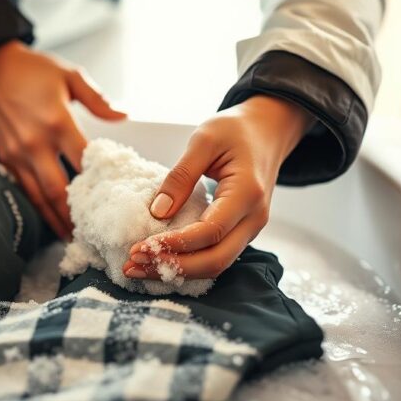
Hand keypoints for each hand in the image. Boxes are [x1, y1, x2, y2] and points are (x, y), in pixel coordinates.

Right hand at [0, 41, 125, 239]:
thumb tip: (124, 115)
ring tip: (72, 236)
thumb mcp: (70, 75)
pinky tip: (51, 218)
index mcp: (56, 121)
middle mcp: (35, 142)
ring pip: (40, 196)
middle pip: (59, 189)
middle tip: (94, 232)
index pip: (83, 160)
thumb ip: (97, 99)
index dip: (99, 182)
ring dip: (56, 218)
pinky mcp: (5, 158)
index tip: (115, 199)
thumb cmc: (33, 69)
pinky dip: (38, 207)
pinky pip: (24, 189)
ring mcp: (17, 154)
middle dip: (76, 214)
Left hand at [122, 95, 312, 278]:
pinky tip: (160, 260)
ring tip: (139, 268)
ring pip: (216, 264)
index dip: (173, 244)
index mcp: (247, 193)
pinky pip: (216, 255)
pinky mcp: (241, 232)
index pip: (210, 232)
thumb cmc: (236, 130)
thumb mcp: (204, 140)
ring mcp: (251, 228)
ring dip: (178, 270)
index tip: (139, 247)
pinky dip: (187, 263)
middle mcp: (254, 218)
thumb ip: (181, 176)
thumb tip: (157, 212)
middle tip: (133, 265)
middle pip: (215, 260)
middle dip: (172, 267)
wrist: (267, 132)